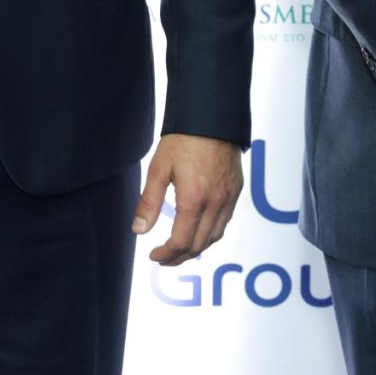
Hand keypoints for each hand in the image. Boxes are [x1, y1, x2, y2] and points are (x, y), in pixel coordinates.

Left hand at [132, 133, 244, 265]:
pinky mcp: (236, 190)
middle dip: (179, 257)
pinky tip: (199, 230)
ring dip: (196, 248)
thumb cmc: (184, 140)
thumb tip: (139, 230)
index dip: (166, 254)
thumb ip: (149, 202)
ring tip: (180, 249)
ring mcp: (229, 198)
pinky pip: (225, 222)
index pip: (181, 242)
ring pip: (215, 237)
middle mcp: (215, 203)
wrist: (212, 117)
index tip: (154, 255)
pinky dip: (211, 234)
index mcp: (194, 199)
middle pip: (199, 245)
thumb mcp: (159, 169)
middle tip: (164, 257)